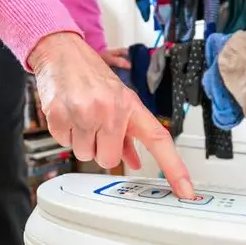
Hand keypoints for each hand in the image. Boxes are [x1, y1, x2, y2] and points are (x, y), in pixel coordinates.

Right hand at [29, 32, 193, 198]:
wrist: (62, 52)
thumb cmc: (92, 76)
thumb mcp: (118, 99)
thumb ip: (128, 133)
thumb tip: (134, 161)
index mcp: (130, 105)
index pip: (159, 140)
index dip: (174, 169)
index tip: (186, 191)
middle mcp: (110, 109)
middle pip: (109, 160)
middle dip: (101, 149)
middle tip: (96, 128)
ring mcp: (84, 112)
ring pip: (85, 155)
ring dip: (82, 142)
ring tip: (81, 117)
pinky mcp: (59, 115)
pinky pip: (65, 144)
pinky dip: (65, 134)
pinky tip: (68, 114)